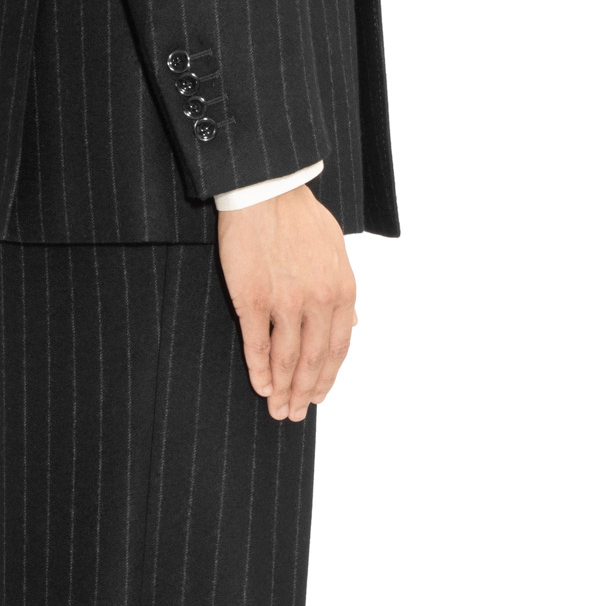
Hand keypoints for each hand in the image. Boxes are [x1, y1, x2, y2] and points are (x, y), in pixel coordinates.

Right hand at [216, 181, 357, 421]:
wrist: (266, 190)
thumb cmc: (299, 217)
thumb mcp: (336, 250)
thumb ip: (343, 290)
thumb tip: (353, 323)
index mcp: (343, 290)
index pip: (338, 348)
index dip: (327, 378)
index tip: (318, 396)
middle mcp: (319, 300)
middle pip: (314, 361)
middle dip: (305, 393)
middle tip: (295, 414)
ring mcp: (285, 301)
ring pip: (287, 359)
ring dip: (282, 389)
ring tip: (277, 409)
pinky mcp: (252, 299)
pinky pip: (258, 345)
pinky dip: (260, 370)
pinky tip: (261, 385)